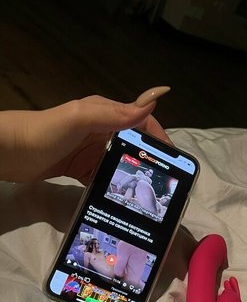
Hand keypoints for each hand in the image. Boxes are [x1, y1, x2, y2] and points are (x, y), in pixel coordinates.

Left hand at [0, 87, 171, 184]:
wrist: (8, 152)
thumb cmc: (44, 132)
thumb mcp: (81, 118)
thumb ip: (116, 113)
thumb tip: (155, 100)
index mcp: (105, 113)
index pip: (142, 123)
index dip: (160, 139)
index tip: (174, 161)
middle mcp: (103, 130)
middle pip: (135, 145)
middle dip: (152, 161)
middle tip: (165, 184)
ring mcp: (92, 151)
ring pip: (122, 163)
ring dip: (135, 176)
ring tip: (149, 197)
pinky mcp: (82, 169)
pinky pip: (106, 178)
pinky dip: (115, 188)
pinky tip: (124, 201)